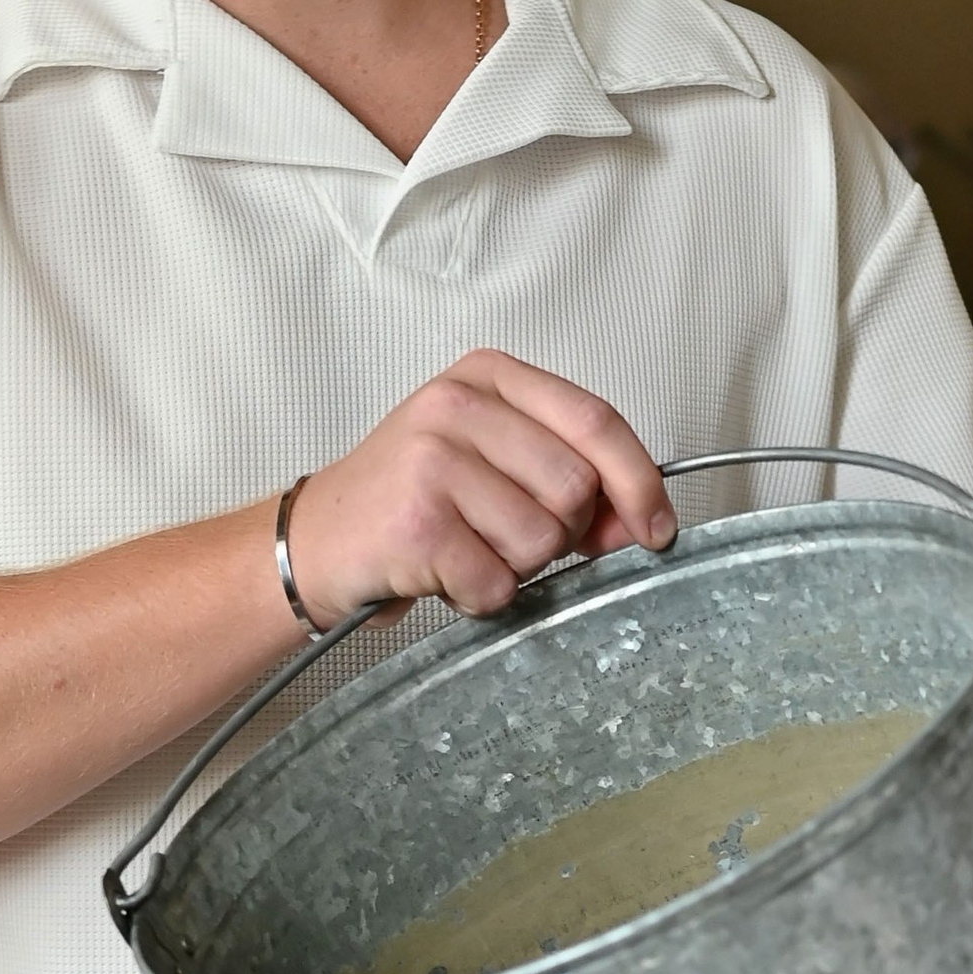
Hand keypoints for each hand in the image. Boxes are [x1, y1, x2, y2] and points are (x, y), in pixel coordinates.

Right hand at [286, 354, 675, 623]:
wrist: (316, 539)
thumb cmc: (409, 500)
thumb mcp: (489, 460)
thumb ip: (564, 475)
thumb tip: (640, 520)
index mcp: (487, 376)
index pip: (596, 420)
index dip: (639, 480)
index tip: (656, 524)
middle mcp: (458, 406)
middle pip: (576, 487)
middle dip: (559, 533)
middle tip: (506, 536)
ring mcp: (433, 460)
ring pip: (541, 540)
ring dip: (514, 568)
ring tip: (466, 549)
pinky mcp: (416, 521)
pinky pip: (496, 582)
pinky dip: (478, 597)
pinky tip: (442, 573)